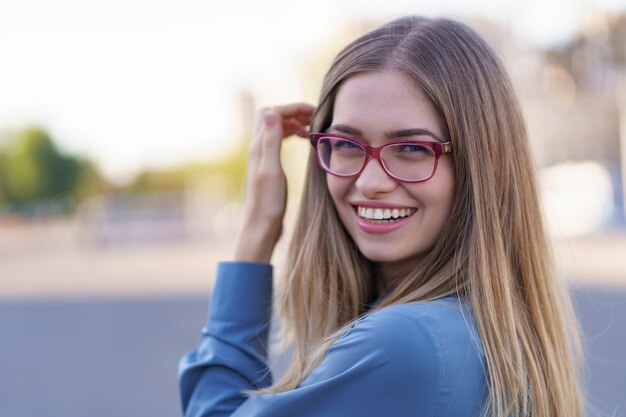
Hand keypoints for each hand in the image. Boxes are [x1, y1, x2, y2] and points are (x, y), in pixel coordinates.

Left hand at [234, 103, 314, 262]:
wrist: (261, 227)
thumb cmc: (268, 203)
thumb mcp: (272, 171)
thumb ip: (271, 141)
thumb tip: (271, 111)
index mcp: (259, 147)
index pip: (274, 112)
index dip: (294, 108)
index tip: (315, 113)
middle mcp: (257, 149)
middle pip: (272, 116)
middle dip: (293, 111)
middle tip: (314, 119)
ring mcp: (262, 158)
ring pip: (275, 127)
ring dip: (293, 122)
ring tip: (311, 129)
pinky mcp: (268, 167)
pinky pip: (278, 140)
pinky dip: (291, 134)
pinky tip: (303, 142)